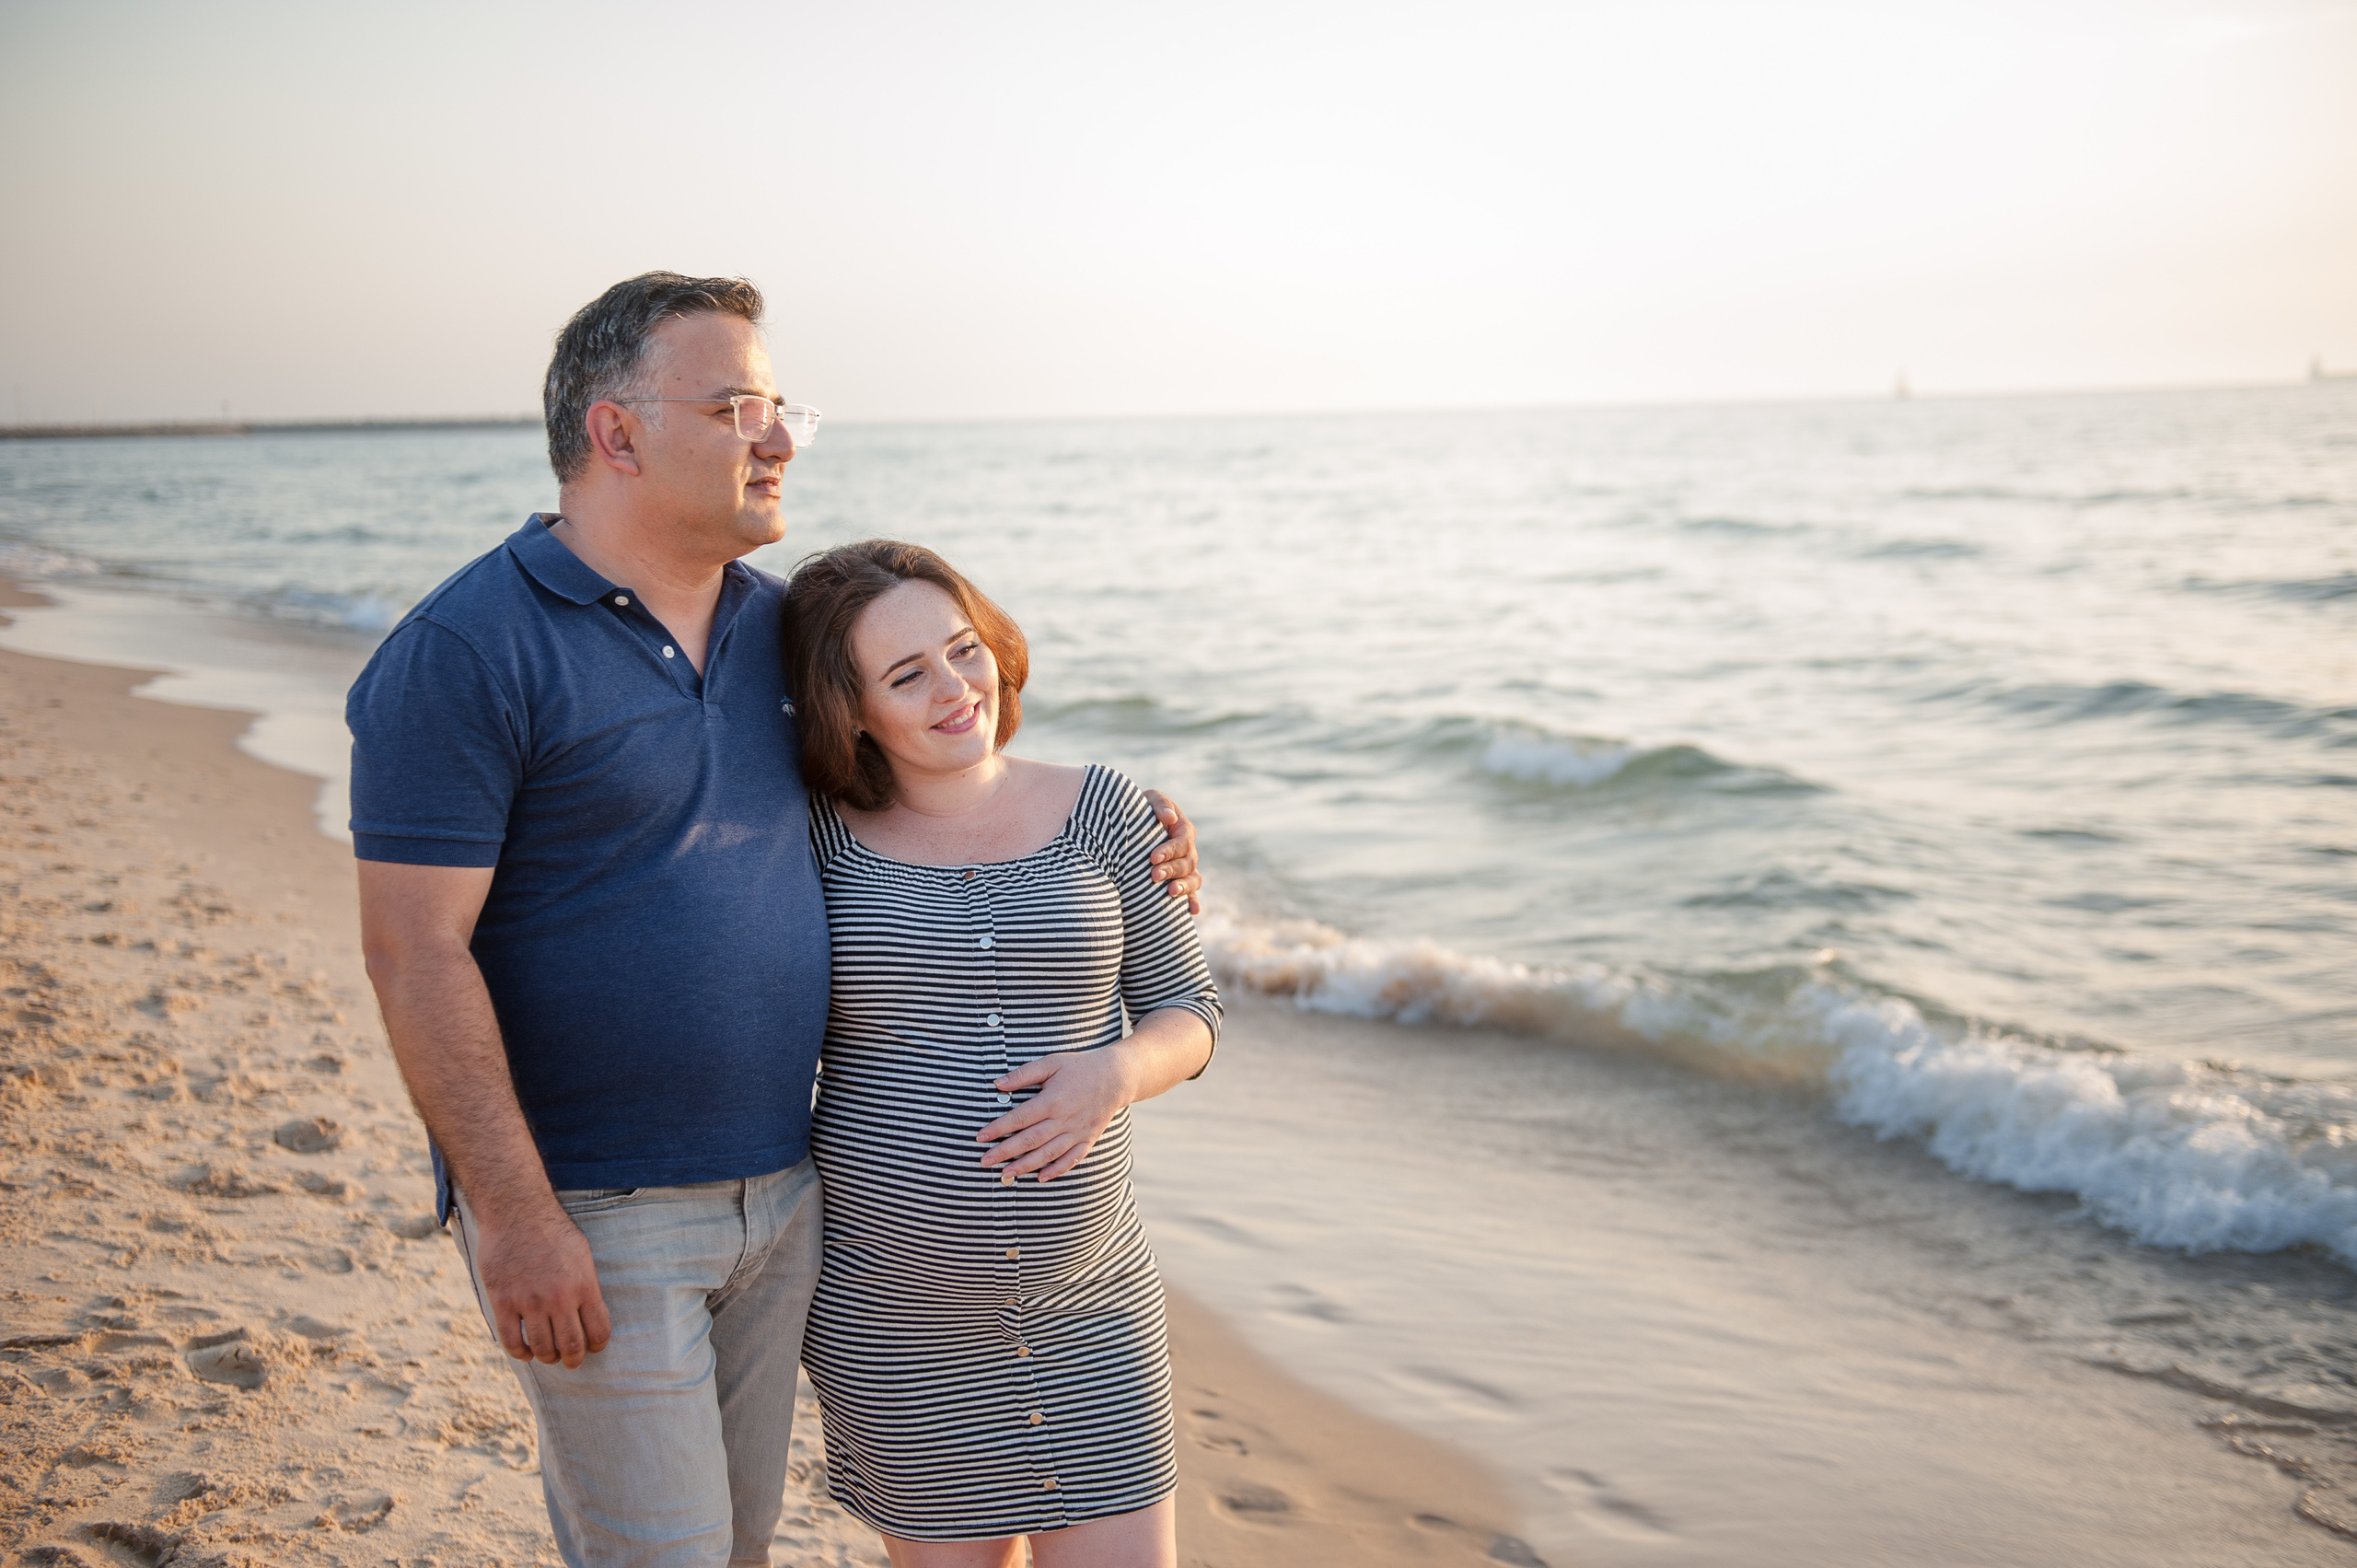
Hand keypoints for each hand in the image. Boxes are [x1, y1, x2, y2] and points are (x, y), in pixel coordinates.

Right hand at [470, 1201, 611, 1368]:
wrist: (517, 1212)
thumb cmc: (552, 1230)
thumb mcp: (582, 1253)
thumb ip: (586, 1285)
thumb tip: (591, 1313)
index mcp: (584, 1285)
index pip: (599, 1330)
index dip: (598, 1345)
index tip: (594, 1347)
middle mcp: (559, 1297)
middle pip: (572, 1345)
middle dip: (574, 1359)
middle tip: (572, 1361)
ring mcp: (529, 1301)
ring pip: (543, 1348)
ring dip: (548, 1357)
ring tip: (549, 1355)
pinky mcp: (503, 1302)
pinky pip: (512, 1341)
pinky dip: (521, 1353)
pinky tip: (525, 1352)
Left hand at [977, 1048, 1136, 1183]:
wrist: (1116, 1077)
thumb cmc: (1079, 1067)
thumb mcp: (1051, 1063)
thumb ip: (1024, 1074)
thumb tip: (997, 1084)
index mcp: (1052, 1100)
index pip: (1019, 1118)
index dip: (998, 1129)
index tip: (980, 1137)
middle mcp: (1064, 1119)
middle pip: (1030, 1140)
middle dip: (1005, 1152)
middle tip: (985, 1162)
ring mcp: (1077, 1131)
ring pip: (1048, 1153)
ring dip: (1026, 1165)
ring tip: (1006, 1173)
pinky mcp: (1088, 1139)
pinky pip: (1071, 1159)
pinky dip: (1057, 1170)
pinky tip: (1041, 1178)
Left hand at [1142, 789, 1203, 913]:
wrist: (1131, 826)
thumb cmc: (1140, 810)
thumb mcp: (1149, 799)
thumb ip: (1160, 804)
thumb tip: (1169, 818)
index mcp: (1183, 830)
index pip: (1181, 842)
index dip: (1169, 850)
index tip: (1152, 858)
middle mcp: (1188, 850)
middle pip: (1187, 863)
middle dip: (1172, 870)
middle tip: (1153, 875)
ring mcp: (1185, 867)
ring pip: (1193, 879)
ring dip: (1184, 887)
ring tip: (1171, 892)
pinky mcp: (1179, 881)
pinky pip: (1191, 893)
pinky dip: (1192, 901)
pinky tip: (1192, 911)